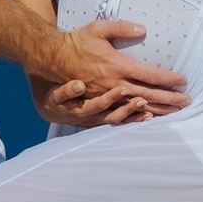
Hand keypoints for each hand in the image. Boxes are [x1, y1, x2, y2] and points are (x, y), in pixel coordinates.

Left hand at [34, 75, 151, 126]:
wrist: (42, 88)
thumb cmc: (73, 92)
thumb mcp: (96, 100)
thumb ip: (118, 97)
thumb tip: (142, 91)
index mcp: (101, 113)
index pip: (126, 117)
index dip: (140, 116)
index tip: (160, 111)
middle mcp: (89, 114)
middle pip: (113, 116)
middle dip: (129, 110)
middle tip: (143, 102)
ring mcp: (72, 107)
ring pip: (91, 108)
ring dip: (105, 100)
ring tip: (119, 90)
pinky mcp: (56, 99)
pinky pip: (63, 96)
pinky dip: (69, 91)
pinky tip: (78, 84)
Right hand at [38, 20, 187, 124]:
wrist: (52, 59)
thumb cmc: (76, 42)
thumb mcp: (98, 28)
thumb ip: (122, 28)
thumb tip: (143, 30)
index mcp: (118, 65)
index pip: (150, 74)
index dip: (168, 78)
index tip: (184, 80)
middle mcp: (114, 84)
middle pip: (149, 94)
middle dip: (170, 98)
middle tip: (188, 102)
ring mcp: (106, 96)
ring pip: (137, 107)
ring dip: (158, 110)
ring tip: (175, 113)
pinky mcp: (97, 103)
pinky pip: (121, 114)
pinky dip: (137, 118)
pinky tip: (148, 120)